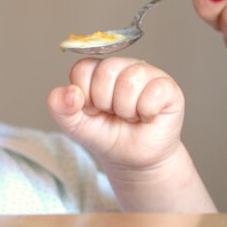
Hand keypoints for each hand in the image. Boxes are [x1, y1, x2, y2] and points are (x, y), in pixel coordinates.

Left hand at [47, 57, 183, 170]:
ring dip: (126, 109)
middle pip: (106, 71)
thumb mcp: (74, 125)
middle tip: (113, 113)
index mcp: (97, 70)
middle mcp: (122, 66)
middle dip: (105, 103)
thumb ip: (60, 107)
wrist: (133, 159)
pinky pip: (153, 92)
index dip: (84, 97)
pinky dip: (146, 111)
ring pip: (130, 81)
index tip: (92, 110)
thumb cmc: (105, 135)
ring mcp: (146, 74)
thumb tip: (70, 92)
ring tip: (130, 116)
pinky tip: (147, 117)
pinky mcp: (167, 87)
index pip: (82, 69)